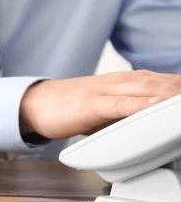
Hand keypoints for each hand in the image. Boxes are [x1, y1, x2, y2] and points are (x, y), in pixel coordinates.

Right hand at [19, 70, 180, 139]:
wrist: (34, 104)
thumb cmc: (68, 107)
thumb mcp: (105, 109)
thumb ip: (127, 111)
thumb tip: (149, 122)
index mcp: (121, 82)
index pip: (160, 79)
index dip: (179, 85)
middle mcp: (116, 82)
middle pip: (159, 81)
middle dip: (180, 87)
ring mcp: (103, 91)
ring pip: (144, 88)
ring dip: (170, 92)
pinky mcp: (90, 105)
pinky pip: (119, 104)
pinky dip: (140, 103)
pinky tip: (157, 104)